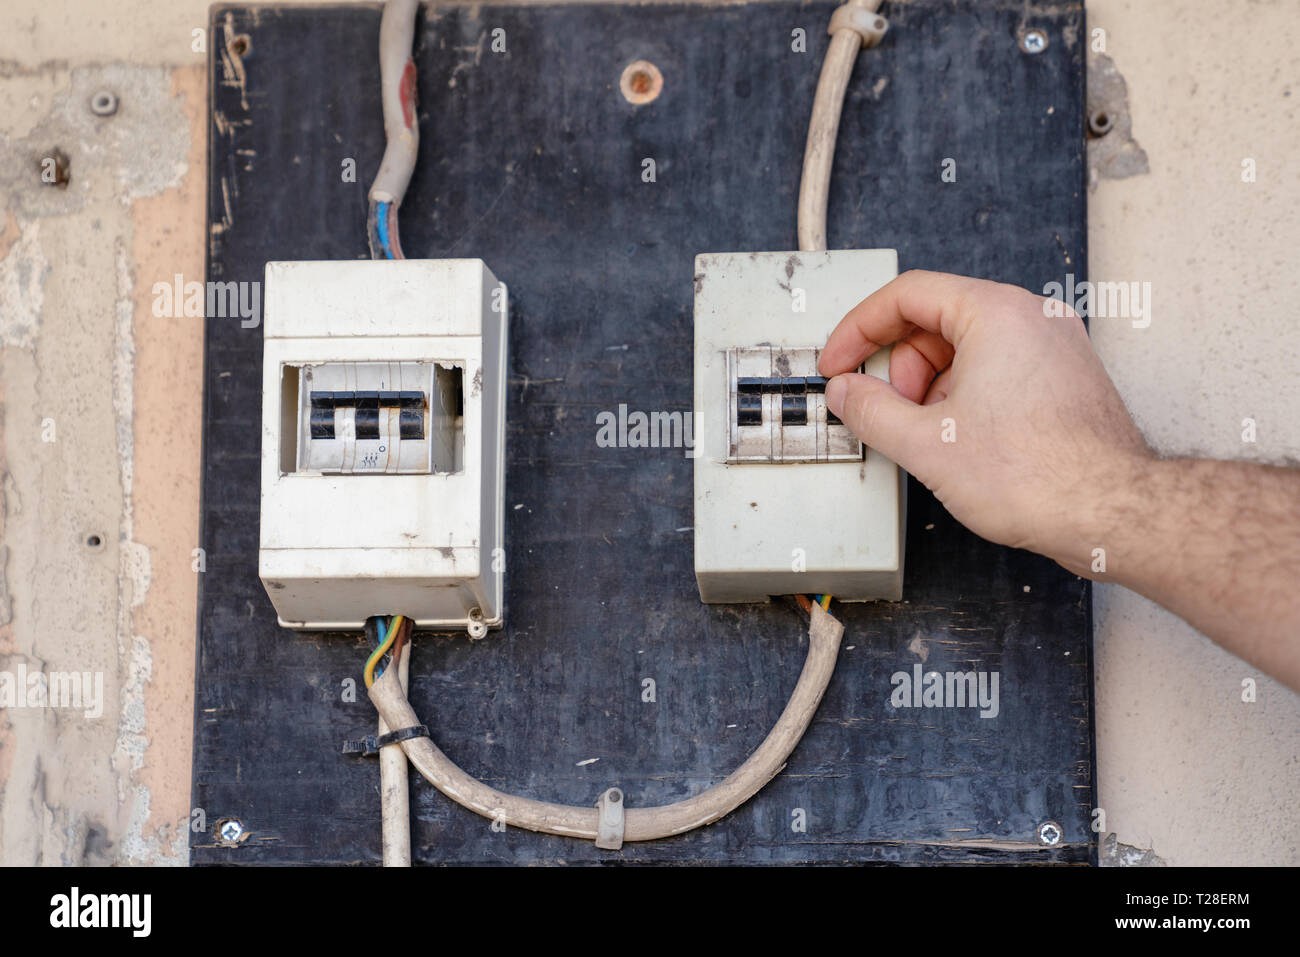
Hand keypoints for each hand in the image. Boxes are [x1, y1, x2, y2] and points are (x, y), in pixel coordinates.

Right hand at [819, 269, 1151, 574]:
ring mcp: (1054, 346)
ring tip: (931, 435)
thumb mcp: (924, 443)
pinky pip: (997, 369)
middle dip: (899, 368)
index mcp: (996, 314)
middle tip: (888, 410)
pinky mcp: (1065, 378)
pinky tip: (963, 441)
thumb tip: (846, 393)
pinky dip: (966, 395)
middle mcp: (1031, 318)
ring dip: (932, 386)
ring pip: (966, 347)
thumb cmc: (1039, 475)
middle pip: (935, 320)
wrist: (1108, 512)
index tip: (839, 361)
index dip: (859, 329)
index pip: (906, 295)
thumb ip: (869, 410)